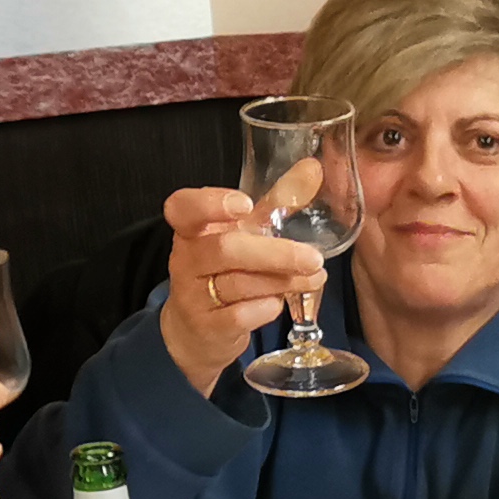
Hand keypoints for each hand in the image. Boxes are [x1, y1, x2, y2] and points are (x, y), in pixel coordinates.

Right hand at [156, 185, 334, 394]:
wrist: (197, 331)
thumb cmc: (224, 271)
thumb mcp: (244, 234)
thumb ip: (276, 202)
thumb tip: (312, 167)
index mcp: (192, 229)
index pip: (183, 208)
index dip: (211, 203)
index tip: (246, 205)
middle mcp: (186, 259)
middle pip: (226, 249)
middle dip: (275, 253)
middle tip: (314, 257)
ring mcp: (192, 295)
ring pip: (239, 284)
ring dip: (283, 281)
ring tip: (315, 276)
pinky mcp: (206, 326)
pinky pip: (239, 316)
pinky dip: (266, 308)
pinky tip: (281, 303)